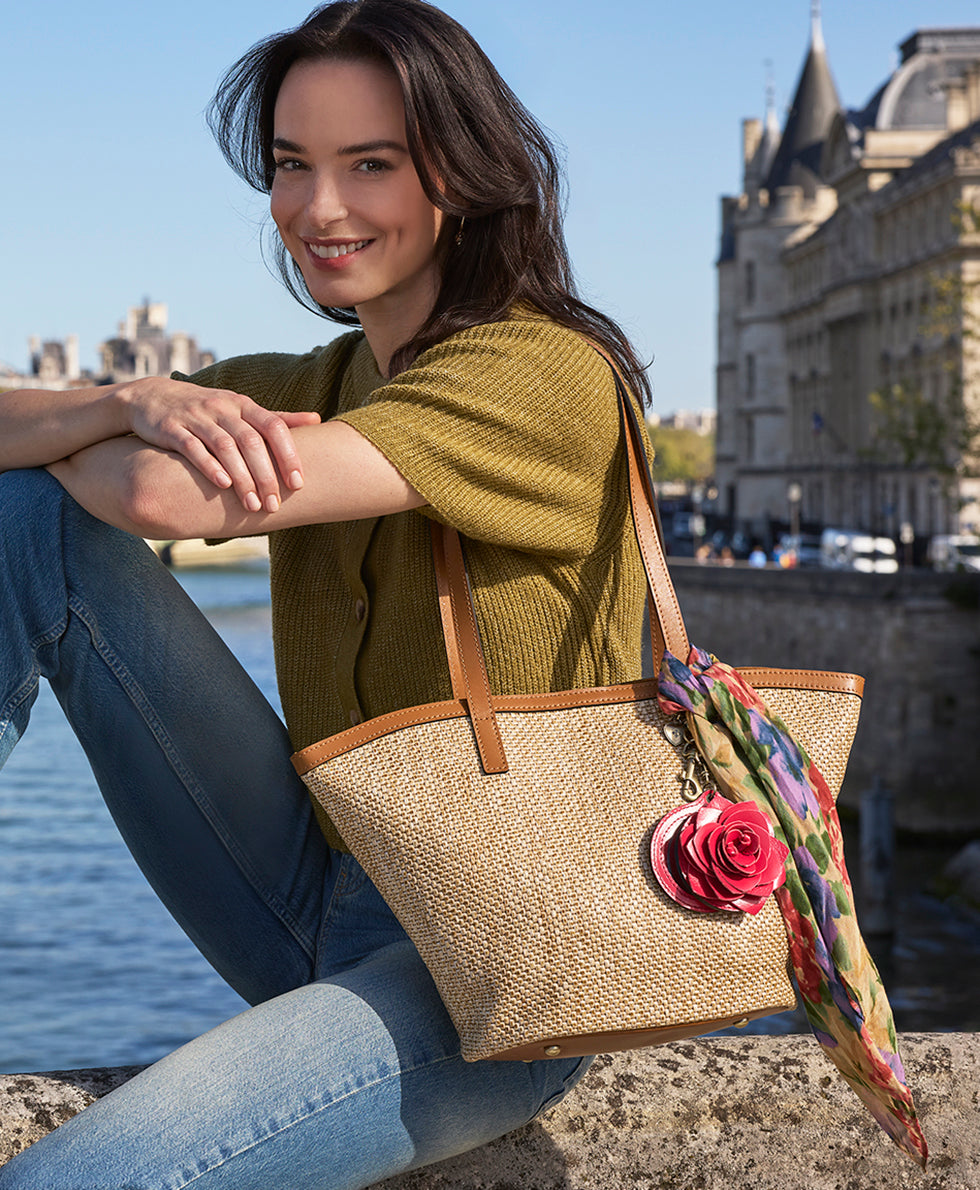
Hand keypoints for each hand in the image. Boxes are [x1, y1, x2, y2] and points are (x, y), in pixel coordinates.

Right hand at [116, 376, 320, 511]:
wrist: (151, 398)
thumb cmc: (208, 409)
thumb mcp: (242, 408)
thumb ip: (276, 418)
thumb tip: (317, 420)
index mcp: (243, 405)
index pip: (273, 427)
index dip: (288, 454)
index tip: (298, 484)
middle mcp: (222, 408)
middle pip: (251, 441)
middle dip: (265, 475)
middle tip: (274, 505)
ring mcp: (196, 417)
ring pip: (224, 447)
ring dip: (241, 478)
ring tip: (252, 505)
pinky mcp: (172, 428)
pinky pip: (192, 447)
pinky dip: (209, 466)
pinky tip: (222, 485)